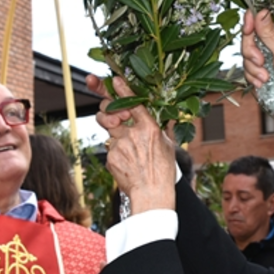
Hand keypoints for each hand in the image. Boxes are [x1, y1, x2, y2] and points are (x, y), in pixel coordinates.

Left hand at [87, 75, 175, 214]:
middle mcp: (132, 134)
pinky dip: (116, 152)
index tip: (113, 80)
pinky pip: (109, 148)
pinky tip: (126, 163)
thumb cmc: (163, 171)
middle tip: (112, 115)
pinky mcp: (110, 157)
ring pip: (108, 130)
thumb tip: (149, 119)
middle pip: (110, 112)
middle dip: (108, 110)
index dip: (122, 89)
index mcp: (149, 128)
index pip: (134, 103)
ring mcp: (119, 145)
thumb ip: (155, 128)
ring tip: (125, 144)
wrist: (152, 194)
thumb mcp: (166, 144)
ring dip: (113, 132)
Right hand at [242, 10, 273, 105]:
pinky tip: (262, 79)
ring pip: (247, 50)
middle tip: (260, 62)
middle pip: (250, 33)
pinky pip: (248, 62)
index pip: (261, 14)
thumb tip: (260, 13)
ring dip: (253, 66)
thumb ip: (270, 34)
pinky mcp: (264, 58)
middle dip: (252, 51)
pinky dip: (253, 73)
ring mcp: (269, 46)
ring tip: (265, 75)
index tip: (248, 31)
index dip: (251, 22)